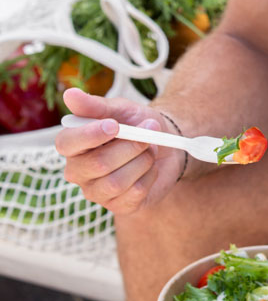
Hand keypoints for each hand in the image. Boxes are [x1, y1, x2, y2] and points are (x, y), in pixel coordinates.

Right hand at [55, 87, 183, 214]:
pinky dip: (150, 175)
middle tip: (147, 132)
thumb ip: (95, 105)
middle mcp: (79, 171)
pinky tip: (150, 168)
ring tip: (149, 149)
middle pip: (98, 164)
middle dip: (129, 146)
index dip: (90, 135)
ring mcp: (97, 192)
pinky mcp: (119, 206)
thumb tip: (69, 94)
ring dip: (142, 160)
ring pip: (117, 181)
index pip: (66, 143)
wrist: (168, 144)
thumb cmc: (138, 124)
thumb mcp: (120, 109)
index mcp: (73, 145)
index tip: (114, 125)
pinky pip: (135, 193)